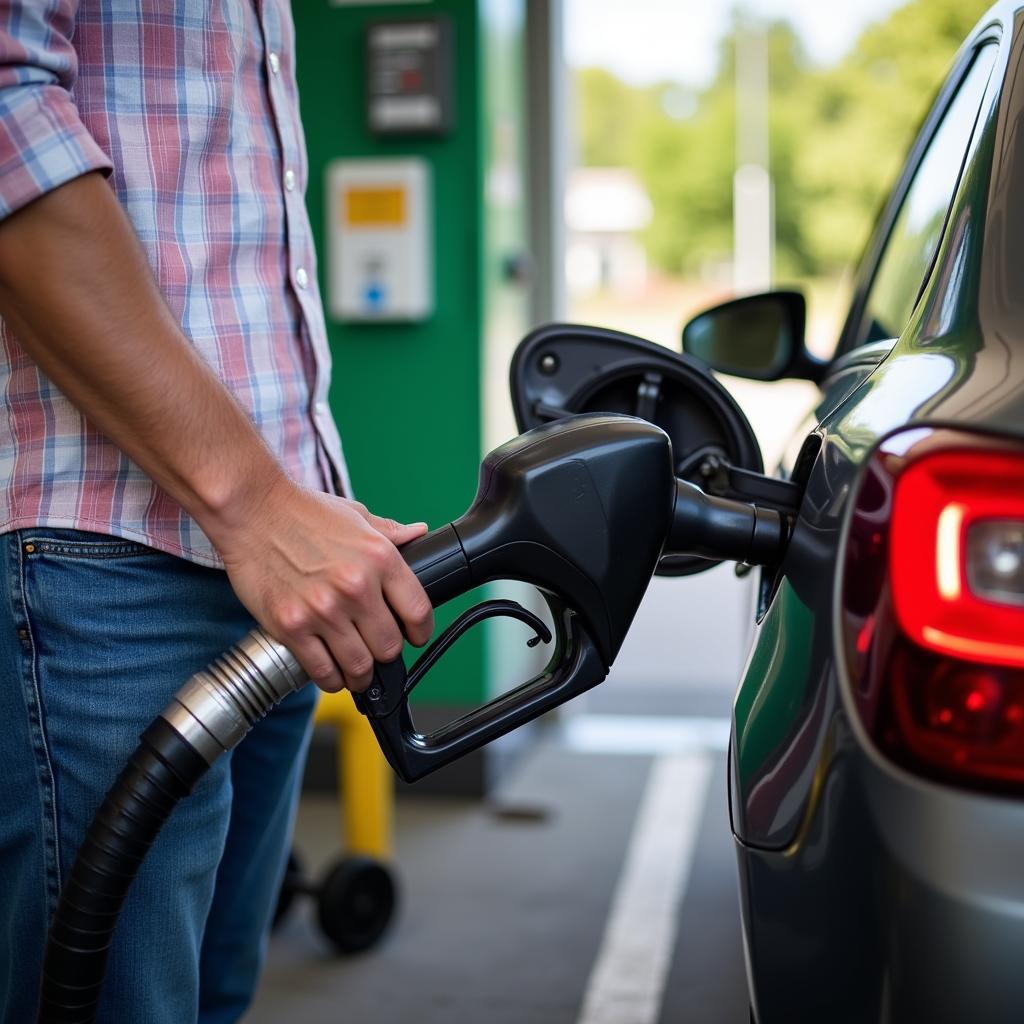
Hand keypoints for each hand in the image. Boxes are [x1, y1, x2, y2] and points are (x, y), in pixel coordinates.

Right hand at [215, 475, 434, 691]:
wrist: (250, 511)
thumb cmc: (301, 512)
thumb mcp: (355, 514)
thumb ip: (390, 530)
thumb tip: (419, 533)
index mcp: (380, 558)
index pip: (418, 613)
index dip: (421, 632)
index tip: (414, 637)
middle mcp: (356, 587)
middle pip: (390, 647)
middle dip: (387, 654)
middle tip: (377, 651)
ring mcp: (323, 610)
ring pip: (359, 667)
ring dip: (361, 674)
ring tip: (357, 669)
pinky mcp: (291, 627)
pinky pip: (322, 671)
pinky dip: (331, 678)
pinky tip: (332, 671)